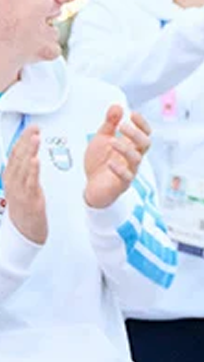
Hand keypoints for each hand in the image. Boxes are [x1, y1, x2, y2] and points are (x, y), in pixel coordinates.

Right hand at [4, 127, 47, 244]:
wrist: (24, 234)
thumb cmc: (25, 210)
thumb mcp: (21, 187)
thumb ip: (24, 172)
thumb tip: (27, 156)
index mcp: (11, 177)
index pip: (15, 154)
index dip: (23, 140)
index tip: (32, 128)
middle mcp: (12, 182)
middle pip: (18, 157)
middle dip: (26, 141)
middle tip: (34, 127)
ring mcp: (19, 191)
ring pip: (23, 167)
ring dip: (29, 151)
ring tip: (35, 138)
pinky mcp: (29, 200)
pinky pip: (29, 183)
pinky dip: (32, 170)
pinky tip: (35, 160)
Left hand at [84, 105, 150, 209]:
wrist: (92, 186)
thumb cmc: (100, 163)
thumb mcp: (102, 139)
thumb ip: (109, 124)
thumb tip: (117, 107)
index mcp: (131, 145)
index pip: (145, 133)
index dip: (142, 123)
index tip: (133, 114)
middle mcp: (133, 157)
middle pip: (145, 144)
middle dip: (136, 134)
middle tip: (123, 127)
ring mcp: (129, 170)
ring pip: (136, 159)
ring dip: (125, 149)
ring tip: (112, 142)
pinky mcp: (122, 183)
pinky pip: (126, 176)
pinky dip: (118, 169)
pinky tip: (110, 162)